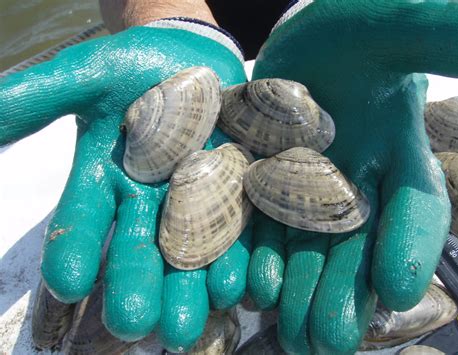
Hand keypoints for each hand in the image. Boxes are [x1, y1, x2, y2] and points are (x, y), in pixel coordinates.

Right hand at [0, 17, 250, 351]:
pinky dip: (240, 259)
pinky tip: (239, 284)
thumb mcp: (88, 75)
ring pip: (192, 252)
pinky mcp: (239, 193)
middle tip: (135, 325)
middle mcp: (150, 203)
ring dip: (190, 288)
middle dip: (136, 286)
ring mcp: (198, 201)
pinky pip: (240, 231)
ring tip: (189, 322)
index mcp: (107, 182)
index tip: (69, 283)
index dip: (75, 250)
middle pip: (140, 250)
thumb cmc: (137, 67)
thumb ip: (39, 98)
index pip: (84, 223)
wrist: (195, 60)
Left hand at [248, 1, 457, 352]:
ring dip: (299, 291)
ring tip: (292, 331)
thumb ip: (445, 34)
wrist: (305, 44)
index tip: (401, 289)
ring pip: (305, 245)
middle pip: (352, 243)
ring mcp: (301, 181)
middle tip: (331, 340)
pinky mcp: (258, 176)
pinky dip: (257, 256)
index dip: (411, 245)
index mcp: (395, 151)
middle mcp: (351, 179)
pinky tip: (255, 288)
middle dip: (342, 292)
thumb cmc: (357, 30)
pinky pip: (259, 223)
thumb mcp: (403, 23)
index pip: (413, 204)